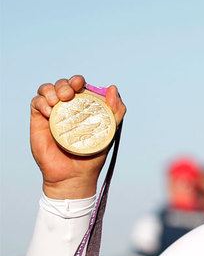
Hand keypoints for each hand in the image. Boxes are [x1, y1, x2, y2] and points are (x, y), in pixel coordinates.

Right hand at [30, 75, 125, 198]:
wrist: (74, 175)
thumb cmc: (92, 155)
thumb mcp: (109, 132)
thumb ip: (115, 112)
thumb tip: (112, 88)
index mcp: (83, 108)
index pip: (78, 86)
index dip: (77, 80)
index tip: (80, 84)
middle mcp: (67, 108)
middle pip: (62, 85)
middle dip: (64, 83)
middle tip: (69, 94)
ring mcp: (53, 113)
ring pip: (47, 90)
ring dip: (52, 89)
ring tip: (59, 102)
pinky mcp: (39, 121)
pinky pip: (36, 102)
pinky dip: (42, 102)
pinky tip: (50, 113)